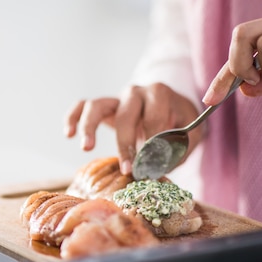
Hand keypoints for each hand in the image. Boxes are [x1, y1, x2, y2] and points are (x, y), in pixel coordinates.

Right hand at [64, 83, 200, 174]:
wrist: (173, 108)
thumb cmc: (181, 123)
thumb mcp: (192, 132)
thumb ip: (181, 146)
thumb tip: (160, 166)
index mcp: (159, 94)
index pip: (154, 116)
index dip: (153, 142)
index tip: (152, 166)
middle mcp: (135, 92)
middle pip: (125, 114)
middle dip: (125, 143)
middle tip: (127, 169)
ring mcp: (116, 97)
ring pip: (97, 105)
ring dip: (90, 126)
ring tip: (86, 147)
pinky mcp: (103, 106)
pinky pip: (82, 105)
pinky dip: (72, 117)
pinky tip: (68, 134)